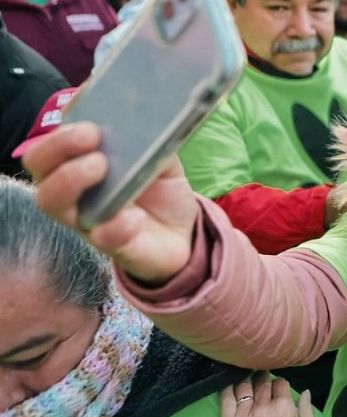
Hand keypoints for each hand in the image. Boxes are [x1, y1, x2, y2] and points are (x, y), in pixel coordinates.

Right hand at [24, 122, 198, 284]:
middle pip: (40, 167)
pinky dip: (116, 226)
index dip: (62, 128)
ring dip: (71, 178)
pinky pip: (102, 237)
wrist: (182, 234)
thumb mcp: (162, 159)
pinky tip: (135, 217)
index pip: (53, 142)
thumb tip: (149, 119)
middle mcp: (74, 191)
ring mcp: (88, 219)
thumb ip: (153, 140)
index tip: (87, 116)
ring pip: (52, 202)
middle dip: (58, 146)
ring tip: (100, 166)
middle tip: (91, 136)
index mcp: (81, 163)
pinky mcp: (112, 245)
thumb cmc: (160, 191)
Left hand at [220, 373, 316, 416]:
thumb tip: (305, 392)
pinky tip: (229, 387)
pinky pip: (225, 399)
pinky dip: (227, 389)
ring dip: (246, 381)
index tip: (277, 388)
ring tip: (245, 382)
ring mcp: (244, 415)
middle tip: (260, 381)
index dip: (279, 384)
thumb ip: (306, 409)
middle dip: (262, 379)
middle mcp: (263, 407)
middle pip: (261, 383)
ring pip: (243, 387)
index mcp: (284, 407)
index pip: (279, 383)